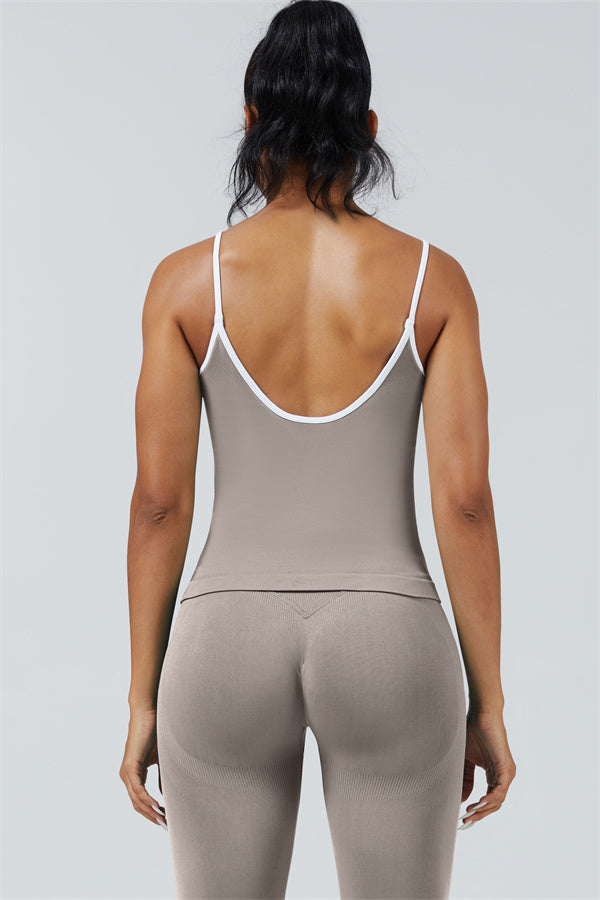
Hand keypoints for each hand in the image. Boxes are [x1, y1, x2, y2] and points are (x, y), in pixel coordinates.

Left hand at [119, 707, 167, 829]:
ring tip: (164, 820)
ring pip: (136, 800)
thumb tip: (165, 796)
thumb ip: (162, 777)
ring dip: (150, 811)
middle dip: (152, 817)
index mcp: (134, 774)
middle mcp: (127, 776)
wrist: (147, 713)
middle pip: (137, 805)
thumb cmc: (155, 732)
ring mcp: (127, 772)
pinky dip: (147, 799)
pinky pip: (137, 789)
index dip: (152, 812)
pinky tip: (158, 806)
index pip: (140, 801)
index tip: (166, 820)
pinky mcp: (130, 766)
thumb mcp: (161, 760)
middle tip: (167, 826)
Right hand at [458, 708, 515, 828]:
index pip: (489, 800)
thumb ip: (466, 779)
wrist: (481, 714)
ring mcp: (507, 773)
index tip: (463, 818)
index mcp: (495, 775)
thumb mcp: (466, 761)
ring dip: (483, 809)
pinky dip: (489, 798)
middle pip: (494, 804)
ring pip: (498, 800)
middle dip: (480, 814)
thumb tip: (462, 800)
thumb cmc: (473, 733)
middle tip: (465, 822)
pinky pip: (500, 790)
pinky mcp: (506, 767)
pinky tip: (478, 803)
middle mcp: (504, 776)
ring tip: (469, 814)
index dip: (477, 811)